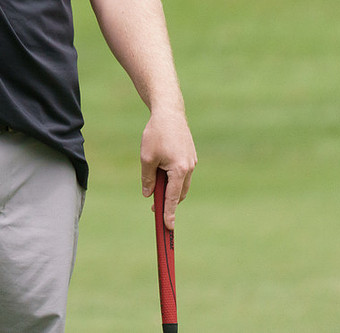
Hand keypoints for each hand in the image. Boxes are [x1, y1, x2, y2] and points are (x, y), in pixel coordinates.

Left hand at [140, 108, 196, 230]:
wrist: (169, 112)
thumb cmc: (156, 133)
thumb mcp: (147, 157)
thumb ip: (148, 178)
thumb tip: (148, 193)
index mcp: (180, 169)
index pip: (173, 198)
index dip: (169, 213)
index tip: (168, 227)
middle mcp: (189, 167)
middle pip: (179, 193)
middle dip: (168, 201)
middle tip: (153, 206)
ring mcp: (192, 161)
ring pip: (181, 183)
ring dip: (170, 188)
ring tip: (155, 183)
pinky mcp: (191, 156)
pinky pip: (183, 173)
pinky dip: (174, 178)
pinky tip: (162, 171)